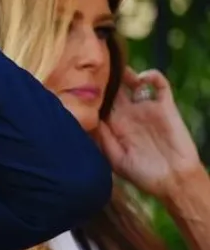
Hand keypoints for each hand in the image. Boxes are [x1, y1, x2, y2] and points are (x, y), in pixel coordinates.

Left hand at [95, 67, 203, 199]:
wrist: (173, 179)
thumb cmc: (141, 174)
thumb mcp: (115, 159)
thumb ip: (102, 139)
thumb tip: (89, 119)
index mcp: (112, 126)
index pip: (96, 105)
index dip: (88, 95)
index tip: (75, 85)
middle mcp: (127, 114)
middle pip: (112, 90)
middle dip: (103, 80)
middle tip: (94, 69)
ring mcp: (145, 108)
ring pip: (132, 83)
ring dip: (124, 74)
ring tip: (116, 70)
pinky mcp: (165, 106)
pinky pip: (159, 85)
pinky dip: (151, 76)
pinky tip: (141, 78)